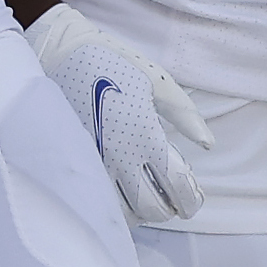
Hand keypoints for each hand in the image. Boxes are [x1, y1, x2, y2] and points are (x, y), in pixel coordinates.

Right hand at [27, 3, 214, 225]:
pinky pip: (97, 200)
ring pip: (121, 212)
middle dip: (168, 209)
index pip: (175, 182)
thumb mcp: (155, 80)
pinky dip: (115, 208)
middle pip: (151, 206)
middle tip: (175, 205)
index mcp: (144, 132)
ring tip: (150, 202)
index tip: (193, 201)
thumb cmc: (111, 61)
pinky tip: (122, 198)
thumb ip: (183, 113)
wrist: (58, 53)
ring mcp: (94, 163)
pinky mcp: (74, 164)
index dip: (189, 198)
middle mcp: (119, 154)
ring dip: (141, 213)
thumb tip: (207, 143)